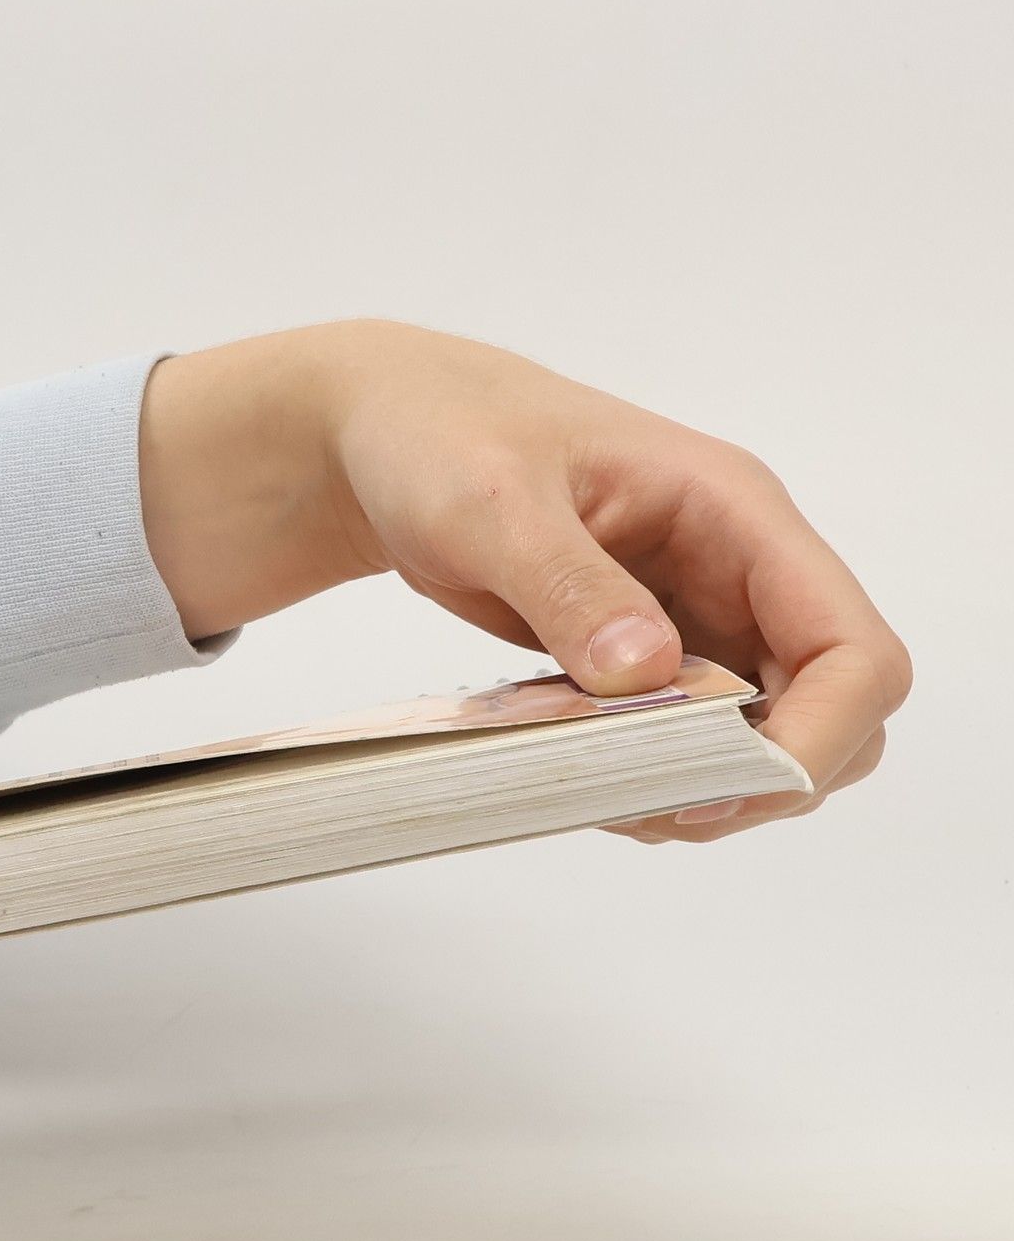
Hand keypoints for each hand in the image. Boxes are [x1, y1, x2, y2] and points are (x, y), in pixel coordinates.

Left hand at [140, 321, 909, 837]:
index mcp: (733, 514)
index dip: (821, 733)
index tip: (734, 787)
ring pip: (763, 738)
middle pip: (831, 711)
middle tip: (654, 805)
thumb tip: (647, 673)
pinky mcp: (644, 657)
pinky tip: (581, 774)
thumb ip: (568, 585)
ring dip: (702, 787)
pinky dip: (651, 778)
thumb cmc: (441, 437)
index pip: (851, 647)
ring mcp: (694, 617)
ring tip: (601, 789)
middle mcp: (736, 569)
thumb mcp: (491, 503)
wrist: (389, 435)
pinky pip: (687, 740)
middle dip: (764, 778)